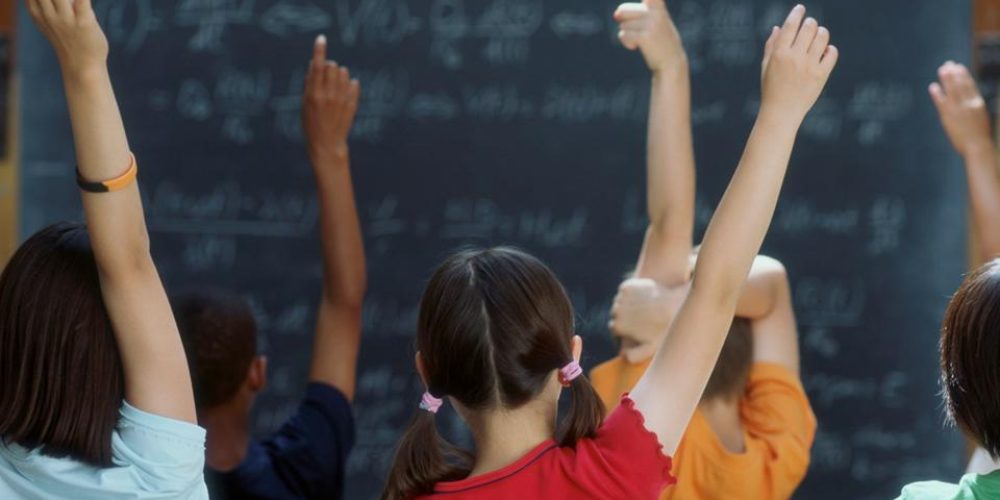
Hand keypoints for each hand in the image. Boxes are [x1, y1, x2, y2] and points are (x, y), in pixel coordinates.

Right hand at [26, 0, 108, 77]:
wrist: (82, 67)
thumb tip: (67, 1)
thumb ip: (50, 6)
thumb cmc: (69, 42)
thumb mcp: (51, 23)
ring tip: (71, 1)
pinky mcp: (83, 22)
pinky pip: (82, 1)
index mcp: (37, 13)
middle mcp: (48, 14)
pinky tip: (83, 1)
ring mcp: (65, 19)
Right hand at [303, 35, 359, 167]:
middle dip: (328, 67)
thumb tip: (314, 64)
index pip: (317, 66)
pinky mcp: (352, 104)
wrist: (326, 144)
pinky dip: (349, 84)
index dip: (319, 50)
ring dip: (339, 74)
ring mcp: (342, 100)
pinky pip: (354, 83)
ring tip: (334, 86)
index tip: (321, 38)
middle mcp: (329, 95)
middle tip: (325, 77)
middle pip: (332, 66)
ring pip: (345, 72)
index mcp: (314, 95)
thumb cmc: (311, 123)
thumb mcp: (304, 104)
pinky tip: (344, 93)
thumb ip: (309, 83)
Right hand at [610, 278, 689, 361]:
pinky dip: (631, 292)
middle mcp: (615, 310)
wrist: (674, 304)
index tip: (637, 327)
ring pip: (620, 301)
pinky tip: (644, 297)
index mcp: (618, 326)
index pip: (616, 328)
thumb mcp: (651, 346)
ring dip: (628, 303)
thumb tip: (623, 357)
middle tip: (642, 316)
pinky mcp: (627, 286)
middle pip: (616, 314)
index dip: (626, 328)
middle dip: (626, 315)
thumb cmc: (664, 327)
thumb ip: (635, 356)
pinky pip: (625, 290)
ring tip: (645, 307)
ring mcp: (620, 297)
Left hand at [614, 0, 685, 73]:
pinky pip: (623, 35)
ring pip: (623, 25)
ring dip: (628, 35)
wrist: (671, 62)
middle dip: (623, 22)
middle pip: (623, 11)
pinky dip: (626, 42)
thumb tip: (616, 14)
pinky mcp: (645, 36)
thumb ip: (637, 13)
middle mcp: (655, 12)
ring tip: (642, 41)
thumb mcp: (655, 21)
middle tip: (636, 31)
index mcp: (657, 6)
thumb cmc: (660, 41)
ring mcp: (651, 24)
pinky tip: (636, 47)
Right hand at [760, 5, 837, 123]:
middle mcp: (795, 58)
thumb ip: (771, 46)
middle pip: (809, 27)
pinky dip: (829, 49)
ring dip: (821, 33)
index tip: (800, 8)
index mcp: (779, 54)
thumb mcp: (766, 67)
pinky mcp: (821, 75)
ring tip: (819, 36)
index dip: (796, 13)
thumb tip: (778, 27)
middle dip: (810, 23)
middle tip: (810, 25)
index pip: (790, 26)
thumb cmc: (771, 89)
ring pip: (822, 37)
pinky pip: (832, 53)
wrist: (781, 113)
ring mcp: (809, 66)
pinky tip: (825, 51)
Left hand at [930, 62, 993, 157]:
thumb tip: (969, 99)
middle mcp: (968, 103)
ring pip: (952, 90)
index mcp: (978, 103)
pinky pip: (941, 102)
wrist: (977, 146)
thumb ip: (973, 106)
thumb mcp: (980, 117)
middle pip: (960, 84)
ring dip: (946, 78)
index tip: (959, 67)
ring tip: (942, 69)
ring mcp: (958, 109)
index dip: (964, 75)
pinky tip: (933, 86)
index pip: (970, 85)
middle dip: (954, 73)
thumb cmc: (979, 135)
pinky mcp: (948, 116)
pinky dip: (937, 93)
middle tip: (948, 64)